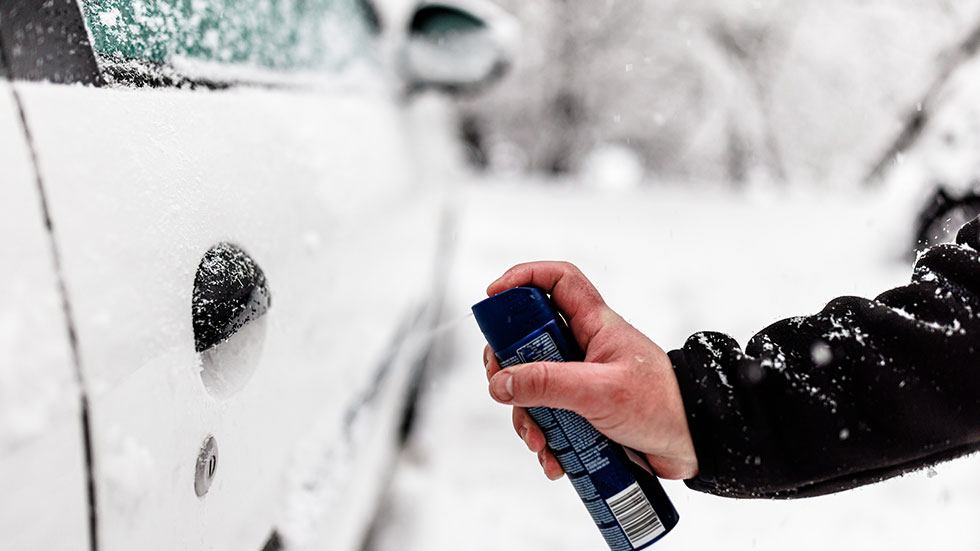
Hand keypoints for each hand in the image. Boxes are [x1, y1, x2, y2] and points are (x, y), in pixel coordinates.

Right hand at [483, 261, 698, 480]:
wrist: (696, 446)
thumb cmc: (663, 406)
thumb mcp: (599, 392)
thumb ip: (548, 385)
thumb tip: (501, 383)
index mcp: (595, 326)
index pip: (557, 281)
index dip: (523, 278)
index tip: (493, 296)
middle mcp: (585, 347)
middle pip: (529, 339)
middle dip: (509, 367)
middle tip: (502, 387)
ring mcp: (583, 379)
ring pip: (534, 385)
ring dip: (527, 415)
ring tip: (539, 442)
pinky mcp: (585, 411)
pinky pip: (550, 419)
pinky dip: (547, 440)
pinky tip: (554, 459)